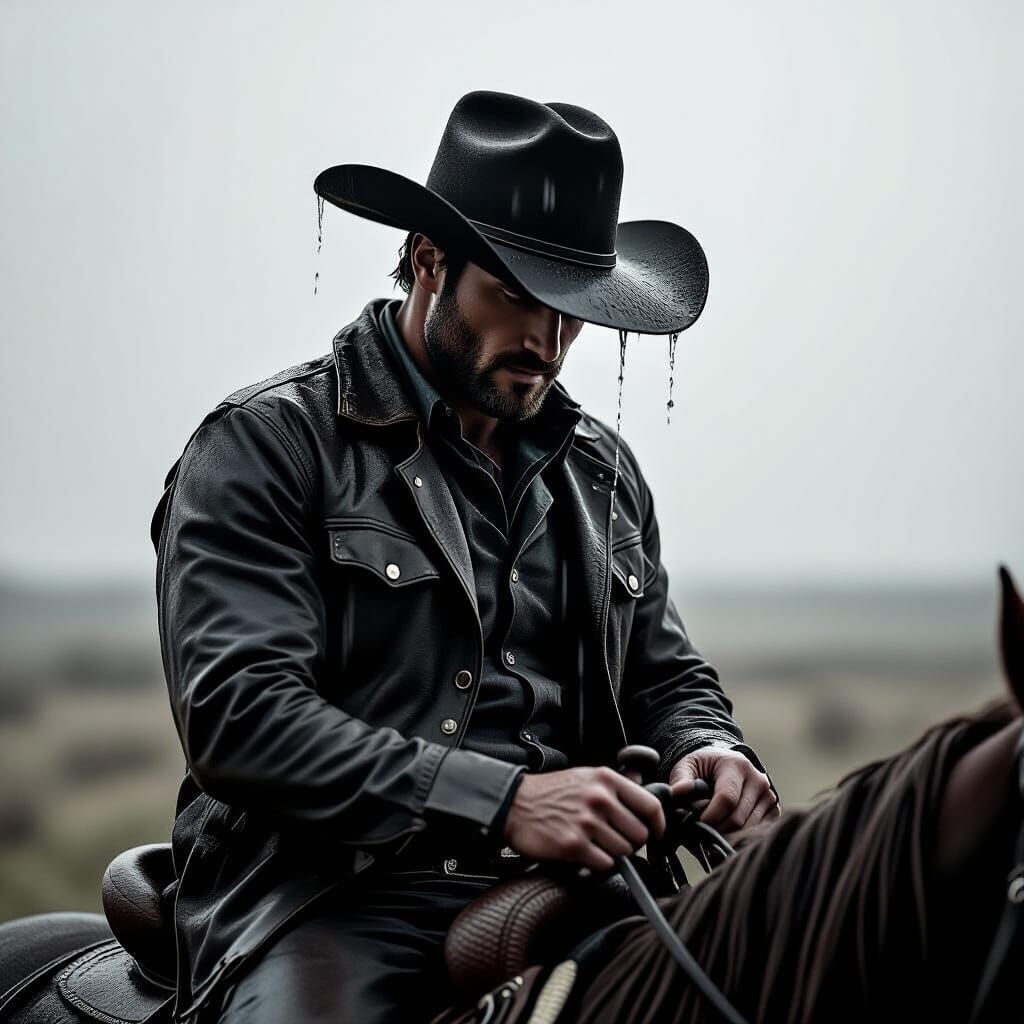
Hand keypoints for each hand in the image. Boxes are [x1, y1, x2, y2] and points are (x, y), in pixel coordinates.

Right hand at [503, 766, 665, 871]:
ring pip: (624, 852)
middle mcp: (600, 799)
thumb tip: (647, 802)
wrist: (514, 804)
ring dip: (614, 854)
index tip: (656, 835)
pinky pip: (605, 865)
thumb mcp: (587, 777)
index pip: (650, 806)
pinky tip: (586, 855)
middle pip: (640, 834)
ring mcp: (587, 822)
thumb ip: (616, 788)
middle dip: (632, 843)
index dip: (659, 826)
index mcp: (606, 780)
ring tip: (597, 846)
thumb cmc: (552, 792)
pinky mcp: (574, 845)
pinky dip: (599, 865)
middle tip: (616, 842)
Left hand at [669, 745, 778, 834]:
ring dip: (728, 834)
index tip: (696, 823)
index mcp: (737, 765)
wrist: (724, 764)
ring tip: (713, 828)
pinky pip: (758, 831)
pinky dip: (742, 836)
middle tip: (702, 830)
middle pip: (738, 818)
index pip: (727, 799)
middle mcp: (758, 779)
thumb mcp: (688, 766)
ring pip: (749, 828)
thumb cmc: (705, 766)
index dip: (710, 816)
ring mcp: (769, 795)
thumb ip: (681, 779)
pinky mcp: (774, 809)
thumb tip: (676, 793)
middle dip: (717, 828)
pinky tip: (728, 831)